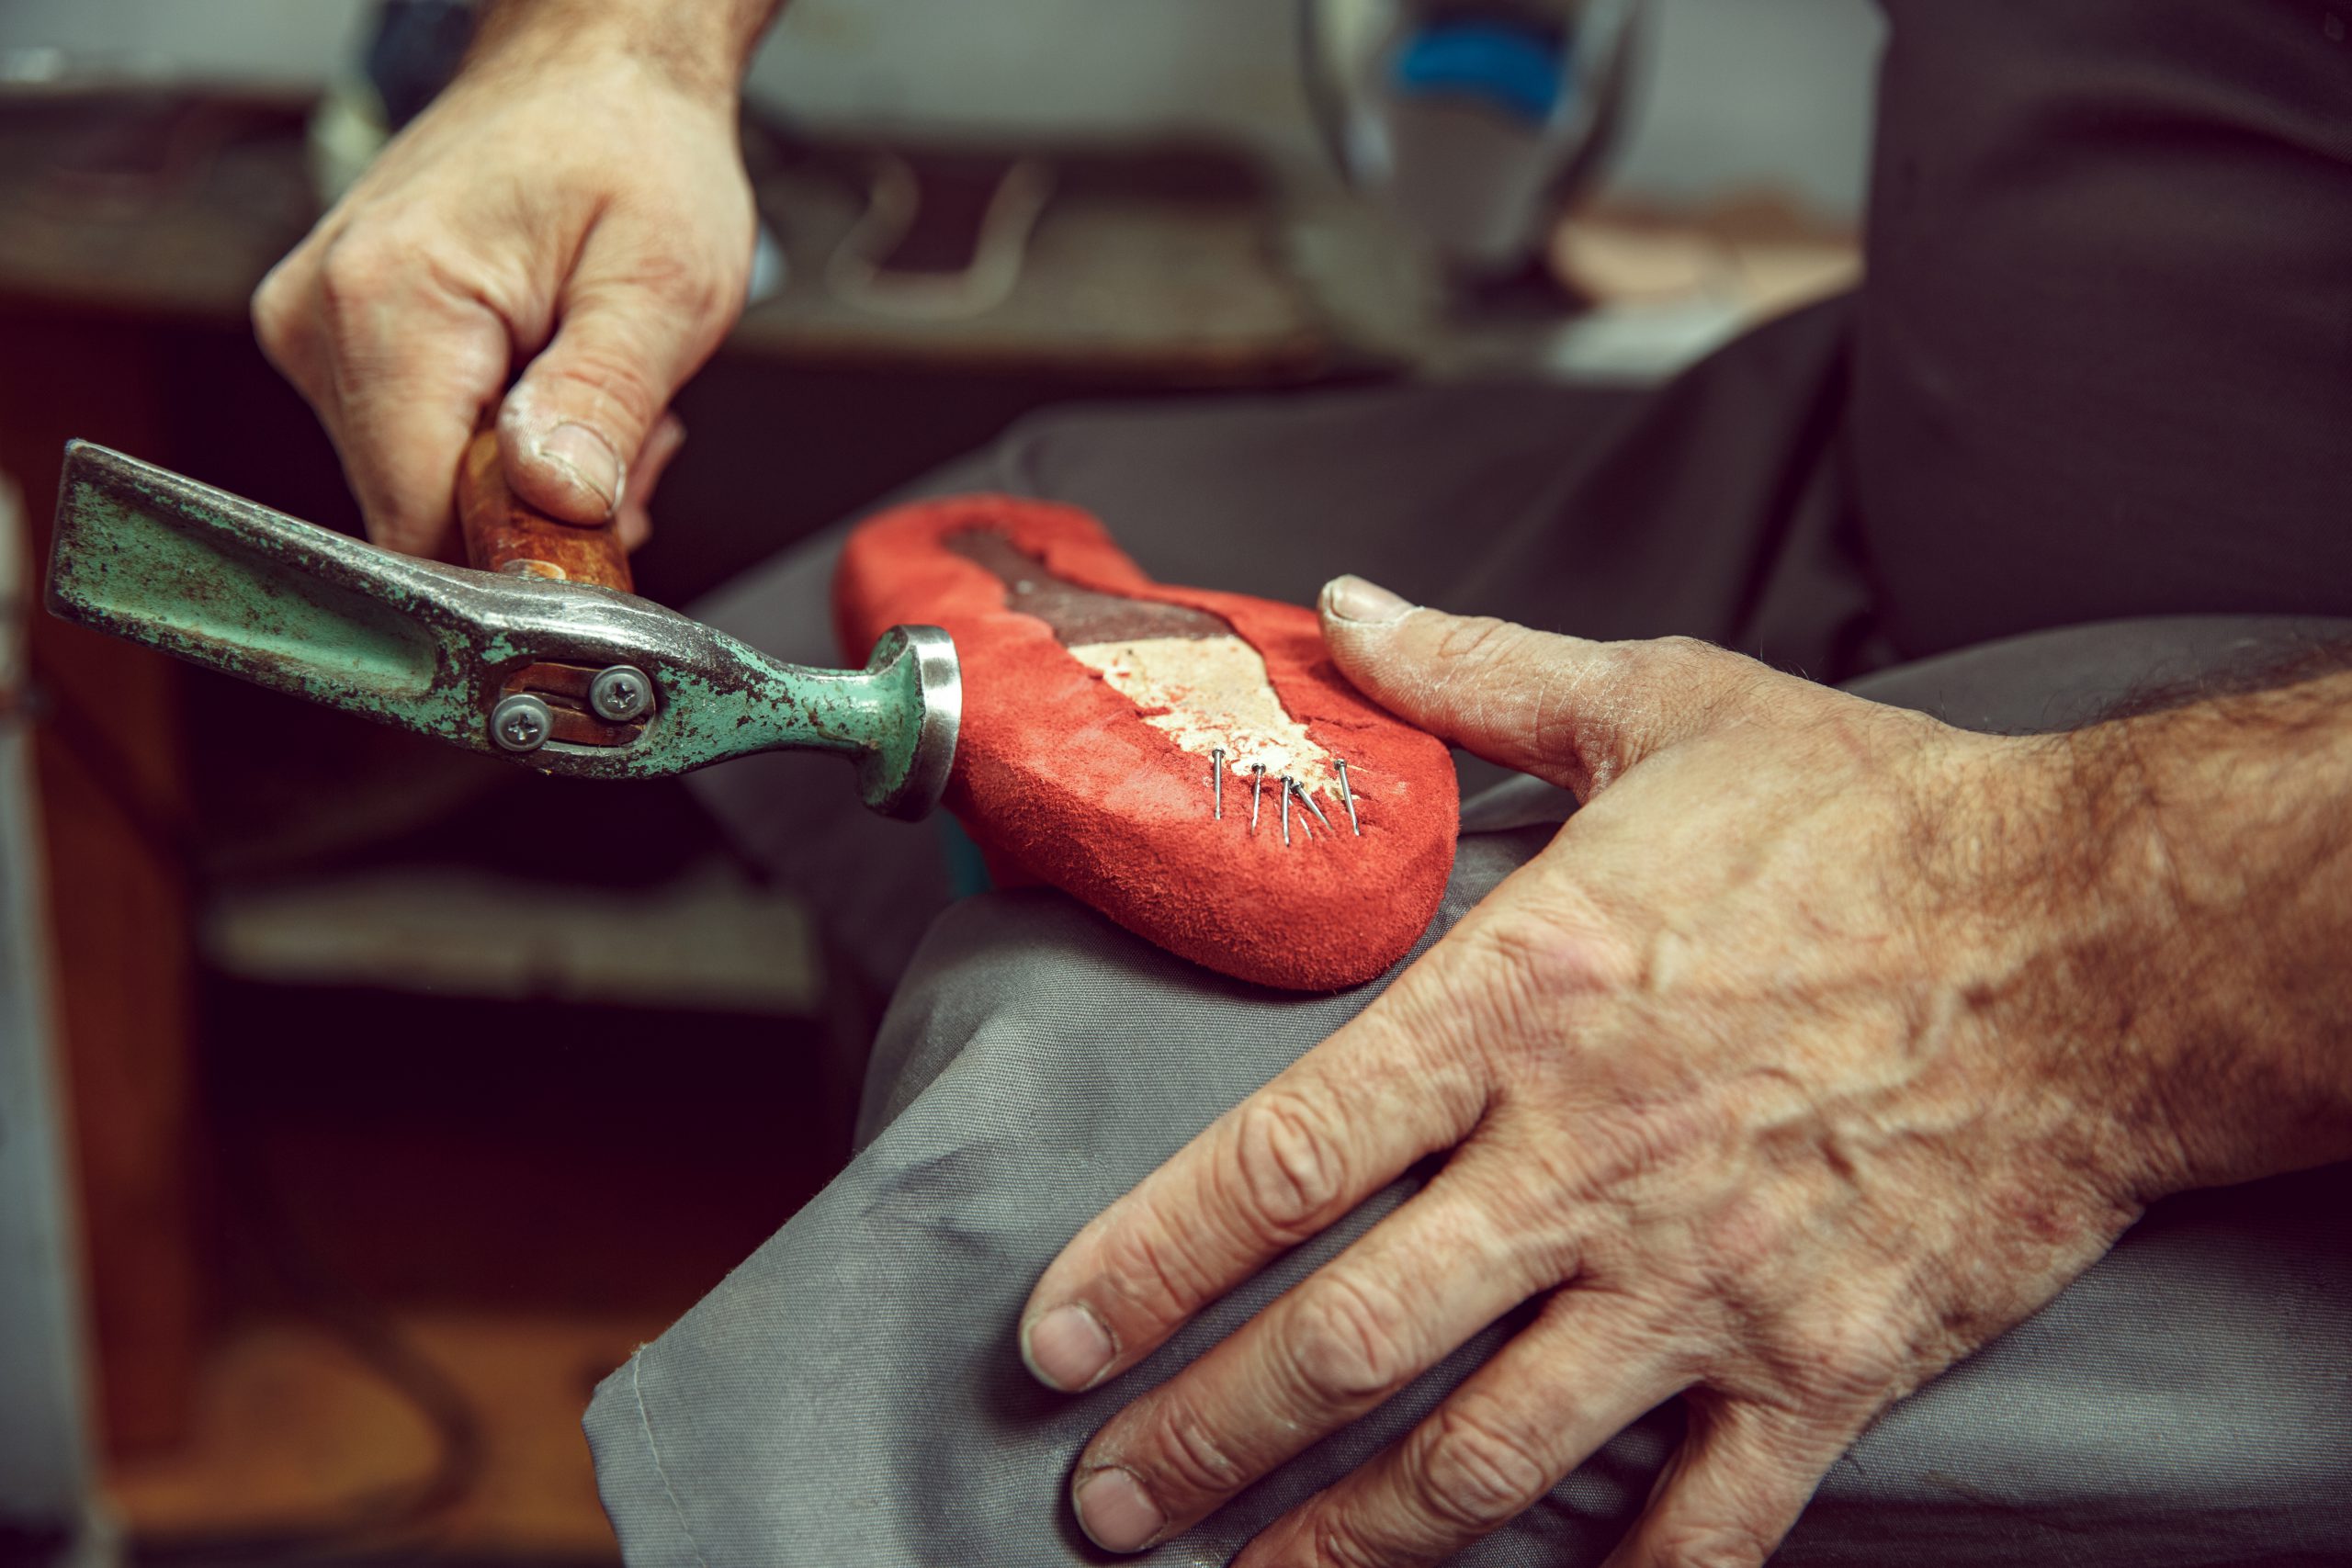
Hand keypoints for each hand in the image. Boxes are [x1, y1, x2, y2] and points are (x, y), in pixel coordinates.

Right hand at [252, 20, 754, 555]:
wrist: (595, 76)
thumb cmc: (633, 151)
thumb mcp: (661, 286)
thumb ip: (603, 405)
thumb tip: (554, 506)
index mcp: (387, 304)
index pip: (415, 521)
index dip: (510, 562)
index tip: (597, 546)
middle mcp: (320, 318)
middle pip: (416, 515)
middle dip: (531, 516)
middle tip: (625, 444)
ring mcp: (316, 331)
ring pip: (421, 492)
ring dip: (524, 482)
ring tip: (596, 395)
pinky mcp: (336, 341)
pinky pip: (415, 450)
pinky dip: (498, 450)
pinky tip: (554, 389)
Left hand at [1017, 578, 2210, 1565]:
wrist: (2102, 937)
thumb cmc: (1876, 821)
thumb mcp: (1659, 708)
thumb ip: (1475, 677)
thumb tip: (1343, 612)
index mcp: (1519, 1006)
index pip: (1283, 1161)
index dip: (1150, 1263)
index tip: (1058, 1339)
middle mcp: (1583, 1163)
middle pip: (1348, 1338)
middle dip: (1207, 1435)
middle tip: (1105, 1501)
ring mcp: (1698, 1284)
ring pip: (1486, 1455)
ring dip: (1351, 1538)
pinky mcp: (1818, 1366)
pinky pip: (1698, 1525)